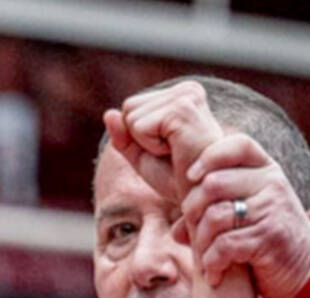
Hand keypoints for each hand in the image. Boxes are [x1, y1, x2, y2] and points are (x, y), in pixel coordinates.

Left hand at [103, 81, 224, 203]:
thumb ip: (123, 136)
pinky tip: (175, 151)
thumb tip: (108, 113)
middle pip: (128, 109)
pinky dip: (151, 146)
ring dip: (147, 144)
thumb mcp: (143, 155)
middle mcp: (188, 89)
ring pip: (131, 117)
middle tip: (171, 152)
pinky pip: (140, 127)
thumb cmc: (177, 177)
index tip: (167, 148)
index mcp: (181, 93)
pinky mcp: (183, 109)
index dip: (138, 137)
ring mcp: (187, 96)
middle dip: (140, 139)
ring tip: (175, 151)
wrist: (201, 196)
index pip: (130, 107)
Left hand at [179, 133, 309, 297]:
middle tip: (194, 231)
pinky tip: (214, 274)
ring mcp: (273, 208)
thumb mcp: (242, 217)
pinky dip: (211, 263)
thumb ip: (210, 214)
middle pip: (213, 183)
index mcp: (266, 170)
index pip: (238, 145)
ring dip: (201, 242)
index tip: (191, 177)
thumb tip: (176, 230)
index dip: (209, 156)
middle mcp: (272, 183)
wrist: (304, 270)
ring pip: (214, 216)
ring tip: (205, 257)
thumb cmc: (264, 240)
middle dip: (192, 211)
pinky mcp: (269, 236)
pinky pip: (223, 244)